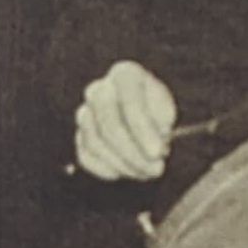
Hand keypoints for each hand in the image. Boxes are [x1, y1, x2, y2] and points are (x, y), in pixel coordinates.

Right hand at [75, 60, 176, 182]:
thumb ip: (162, 122)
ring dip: (122, 163)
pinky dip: (105, 168)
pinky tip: (124, 172)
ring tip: (146, 172)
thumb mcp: (167, 110)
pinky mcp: (80, 136)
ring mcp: (85, 113)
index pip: (129, 101)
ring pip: (95, 141)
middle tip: (155, 169)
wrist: (143, 116)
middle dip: (132, 151)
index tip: (158, 152)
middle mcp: (99, 90)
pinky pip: (86, 155)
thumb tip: (157, 140)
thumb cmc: (156, 110)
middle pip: (108, 122)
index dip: (143, 129)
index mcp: (125, 75)